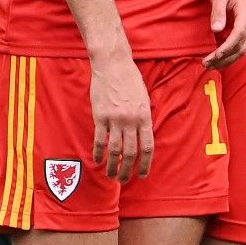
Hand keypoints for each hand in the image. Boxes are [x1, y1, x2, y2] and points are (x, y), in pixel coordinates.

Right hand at [89, 50, 152, 182]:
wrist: (112, 64)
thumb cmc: (130, 79)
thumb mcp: (144, 97)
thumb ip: (144, 117)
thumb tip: (142, 135)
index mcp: (144, 116)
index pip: (147, 147)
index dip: (145, 164)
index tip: (142, 175)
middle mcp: (131, 120)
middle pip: (131, 153)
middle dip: (128, 170)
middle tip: (125, 180)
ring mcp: (114, 119)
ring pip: (115, 150)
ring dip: (113, 166)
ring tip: (111, 175)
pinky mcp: (100, 116)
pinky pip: (99, 139)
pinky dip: (98, 152)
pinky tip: (98, 160)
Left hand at [202, 0, 245, 68]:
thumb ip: (218, 12)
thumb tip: (216, 30)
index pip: (239, 34)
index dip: (227, 47)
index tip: (215, 56)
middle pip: (241, 45)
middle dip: (224, 58)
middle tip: (206, 64)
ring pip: (243, 49)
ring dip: (227, 60)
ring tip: (210, 65)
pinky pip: (241, 46)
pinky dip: (231, 55)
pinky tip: (218, 60)